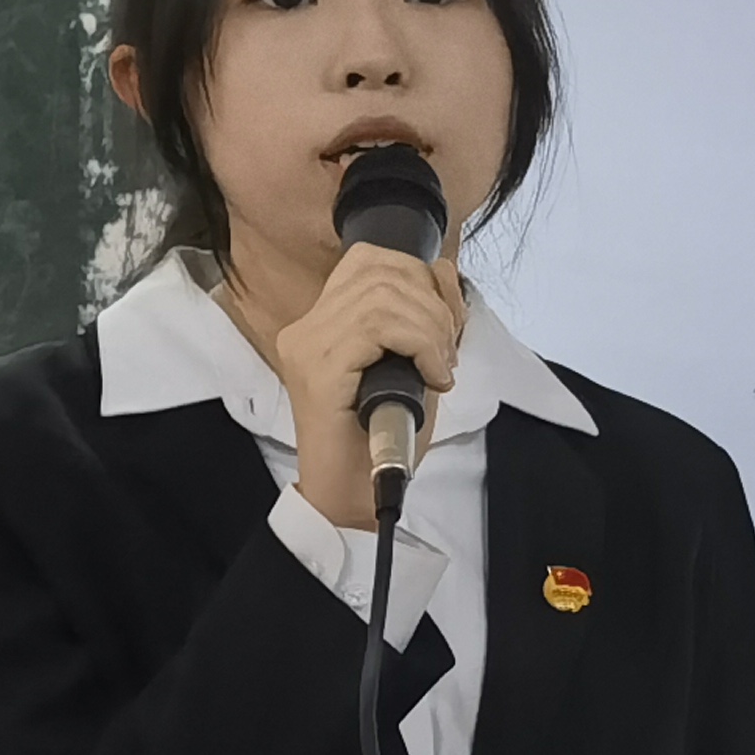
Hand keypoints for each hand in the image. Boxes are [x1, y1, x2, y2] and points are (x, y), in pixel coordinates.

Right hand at [267, 242, 461, 532]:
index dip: (420, 277)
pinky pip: (379, 327)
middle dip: (433, 305)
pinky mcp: (318, 369)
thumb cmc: (386, 436)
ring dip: (431, 330)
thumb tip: (442, 269)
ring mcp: (308, 345)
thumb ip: (427, 315)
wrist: (356, 495)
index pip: (370, 259)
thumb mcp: (419, 361)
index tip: (445, 321)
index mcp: (325, 320)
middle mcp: (308, 326)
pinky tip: (433, 378)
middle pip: (381, 270)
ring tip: (440, 368)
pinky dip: (421, 347)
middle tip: (446, 352)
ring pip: (384, 297)